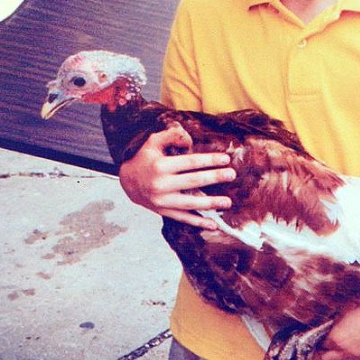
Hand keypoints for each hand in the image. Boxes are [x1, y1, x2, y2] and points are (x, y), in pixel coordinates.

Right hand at [118, 124, 235, 227]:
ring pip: (190, 203)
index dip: (209, 160)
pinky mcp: (163, 212)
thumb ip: (171, 135)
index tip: (225, 159)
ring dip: (210, 203)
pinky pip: (183, 218)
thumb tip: (190, 139)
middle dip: (214, 178)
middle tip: (232, 174)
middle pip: (193, 181)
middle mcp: (161, 184)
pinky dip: (198, 223)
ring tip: (228, 201)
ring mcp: (162, 201)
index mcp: (160, 166)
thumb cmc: (144, 159)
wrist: (127, 182)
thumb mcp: (153, 142)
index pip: (190, 162)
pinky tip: (213, 224)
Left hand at [318, 295, 359, 359]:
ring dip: (333, 352)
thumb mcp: (346, 308)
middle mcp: (345, 350)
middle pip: (324, 357)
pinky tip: (348, 343)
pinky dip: (345, 354)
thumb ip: (333, 318)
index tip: (317, 330)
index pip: (318, 342)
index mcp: (337, 337)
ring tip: (335, 340)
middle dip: (321, 348)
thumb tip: (324, 320)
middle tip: (323, 338)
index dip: (317, 335)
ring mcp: (356, 355)